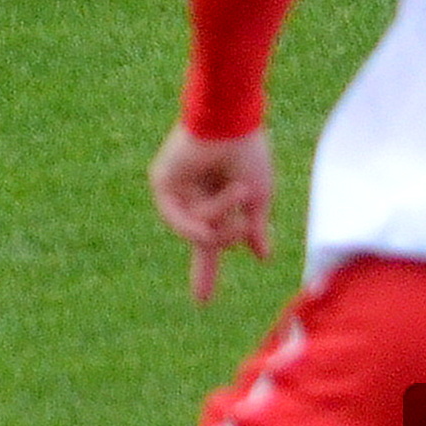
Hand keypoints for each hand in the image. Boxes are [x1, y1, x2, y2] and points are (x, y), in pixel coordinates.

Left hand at [149, 124, 275, 302]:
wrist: (231, 123)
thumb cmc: (249, 154)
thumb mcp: (257, 198)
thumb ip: (252, 228)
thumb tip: (262, 257)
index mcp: (218, 203)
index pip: (212, 244)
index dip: (206, 272)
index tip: (201, 301)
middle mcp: (195, 201)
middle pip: (202, 242)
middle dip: (215, 252)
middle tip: (239, 223)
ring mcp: (178, 193)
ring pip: (198, 232)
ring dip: (221, 218)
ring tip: (236, 190)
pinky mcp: (163, 184)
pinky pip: (178, 221)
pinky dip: (196, 223)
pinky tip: (208, 217)